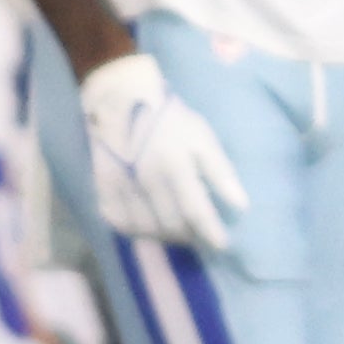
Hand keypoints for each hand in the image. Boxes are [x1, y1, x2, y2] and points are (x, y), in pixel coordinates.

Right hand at [77, 51, 248, 252]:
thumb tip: (241, 205)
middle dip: (189, 236)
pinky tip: (149, 227)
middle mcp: (146, 178)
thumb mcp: (202, 136)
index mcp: (175, 164)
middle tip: (199, 236)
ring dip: (165, 237)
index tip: (222, 244)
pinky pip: (119, 222)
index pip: (196, 210)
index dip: (210, 232)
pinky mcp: (102, 186)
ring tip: (178, 233)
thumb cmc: (170, 118)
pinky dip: (136, 231)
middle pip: (170, 224)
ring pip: (145, 228)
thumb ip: (220, 171)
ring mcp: (121, 184)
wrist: (122, 99)